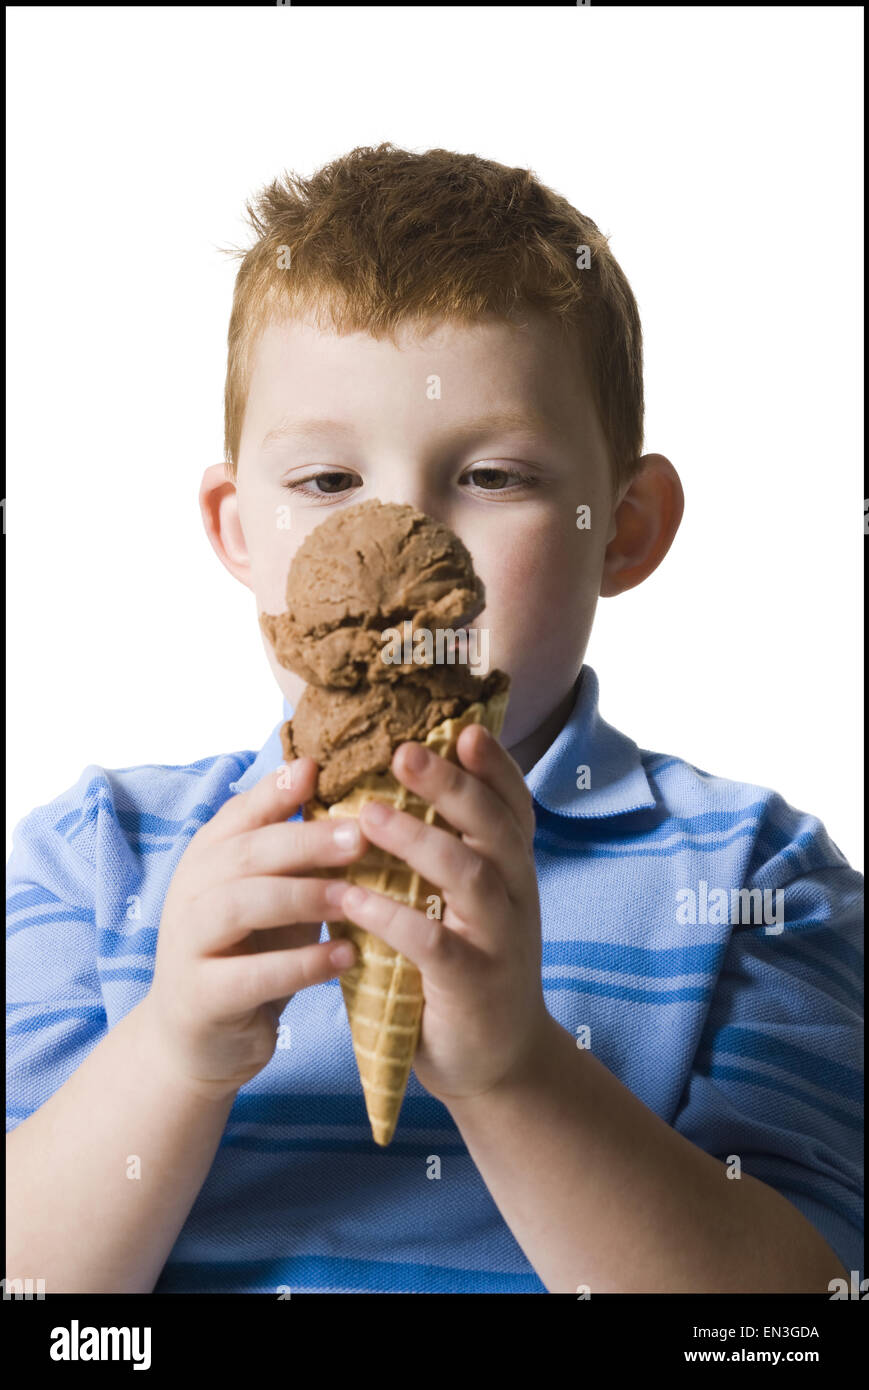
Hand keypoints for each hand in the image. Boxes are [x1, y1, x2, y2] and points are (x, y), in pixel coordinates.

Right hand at [144, 757, 366, 1099]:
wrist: (197, 1040)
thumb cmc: (249, 951)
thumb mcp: (269, 891)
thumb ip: (292, 845)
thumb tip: (334, 780)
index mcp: (209, 856)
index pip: (241, 811)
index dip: (280, 790)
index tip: (325, 770)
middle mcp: (191, 891)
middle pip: (245, 853)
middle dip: (305, 840)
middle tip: (361, 836)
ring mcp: (189, 943)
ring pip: (241, 905)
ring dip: (303, 897)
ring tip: (356, 898)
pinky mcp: (201, 997)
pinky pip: (252, 976)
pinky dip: (302, 964)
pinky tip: (346, 956)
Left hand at [337, 725, 550, 1104]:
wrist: (494, 1061)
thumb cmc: (463, 968)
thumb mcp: (462, 905)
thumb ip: (441, 853)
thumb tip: (381, 790)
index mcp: (511, 870)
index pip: (513, 804)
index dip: (493, 765)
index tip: (460, 727)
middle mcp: (515, 895)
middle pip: (494, 826)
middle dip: (452, 785)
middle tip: (404, 751)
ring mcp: (499, 941)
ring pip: (469, 876)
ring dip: (418, 840)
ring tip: (367, 814)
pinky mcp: (473, 985)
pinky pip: (435, 944)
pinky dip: (394, 917)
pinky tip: (352, 898)